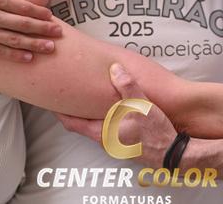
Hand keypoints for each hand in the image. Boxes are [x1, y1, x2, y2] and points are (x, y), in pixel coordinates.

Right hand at [0, 0, 60, 60]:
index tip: (51, 17)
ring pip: (14, 40)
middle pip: (23, 24)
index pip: (22, 7)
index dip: (39, 13)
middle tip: (58, 34)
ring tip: (50, 49)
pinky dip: (15, 55)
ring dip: (34, 45)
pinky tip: (28, 58)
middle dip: (43, 30)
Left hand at [56, 63, 176, 166]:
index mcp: (103, 132)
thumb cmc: (155, 133)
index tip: (51, 100)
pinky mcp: (124, 142)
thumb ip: (127, 86)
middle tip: (66, 94)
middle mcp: (105, 140)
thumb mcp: (141, 105)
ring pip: (93, 126)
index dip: (60, 111)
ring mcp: (114, 142)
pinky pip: (105, 127)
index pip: (72, 123)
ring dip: (87, 113)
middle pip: (80, 124)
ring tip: (85, 97)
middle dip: (72, 110)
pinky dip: (101, 116)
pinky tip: (109, 106)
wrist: (171, 153)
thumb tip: (115, 69)